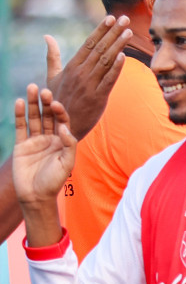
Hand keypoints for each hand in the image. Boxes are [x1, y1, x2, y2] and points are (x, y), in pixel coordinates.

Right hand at [13, 85, 77, 205]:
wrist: (36, 196)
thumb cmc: (54, 181)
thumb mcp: (67, 163)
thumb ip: (68, 144)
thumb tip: (62, 126)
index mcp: (63, 141)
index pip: (62, 121)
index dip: (60, 112)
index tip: (56, 104)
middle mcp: (50, 138)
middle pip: (48, 116)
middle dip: (46, 103)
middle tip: (44, 89)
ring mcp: (35, 140)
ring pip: (34, 118)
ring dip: (32, 104)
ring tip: (31, 88)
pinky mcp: (21, 145)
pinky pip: (20, 127)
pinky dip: (19, 115)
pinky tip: (19, 102)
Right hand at [45, 16, 131, 138]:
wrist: (62, 126)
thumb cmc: (57, 100)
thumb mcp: (53, 77)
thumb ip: (52, 56)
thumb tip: (47, 36)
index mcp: (71, 67)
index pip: (88, 44)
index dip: (100, 30)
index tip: (110, 17)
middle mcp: (80, 73)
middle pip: (99, 49)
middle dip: (113, 32)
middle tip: (125, 18)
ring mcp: (89, 85)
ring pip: (106, 61)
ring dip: (118, 45)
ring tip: (128, 32)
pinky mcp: (98, 97)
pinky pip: (109, 80)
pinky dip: (116, 68)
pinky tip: (124, 56)